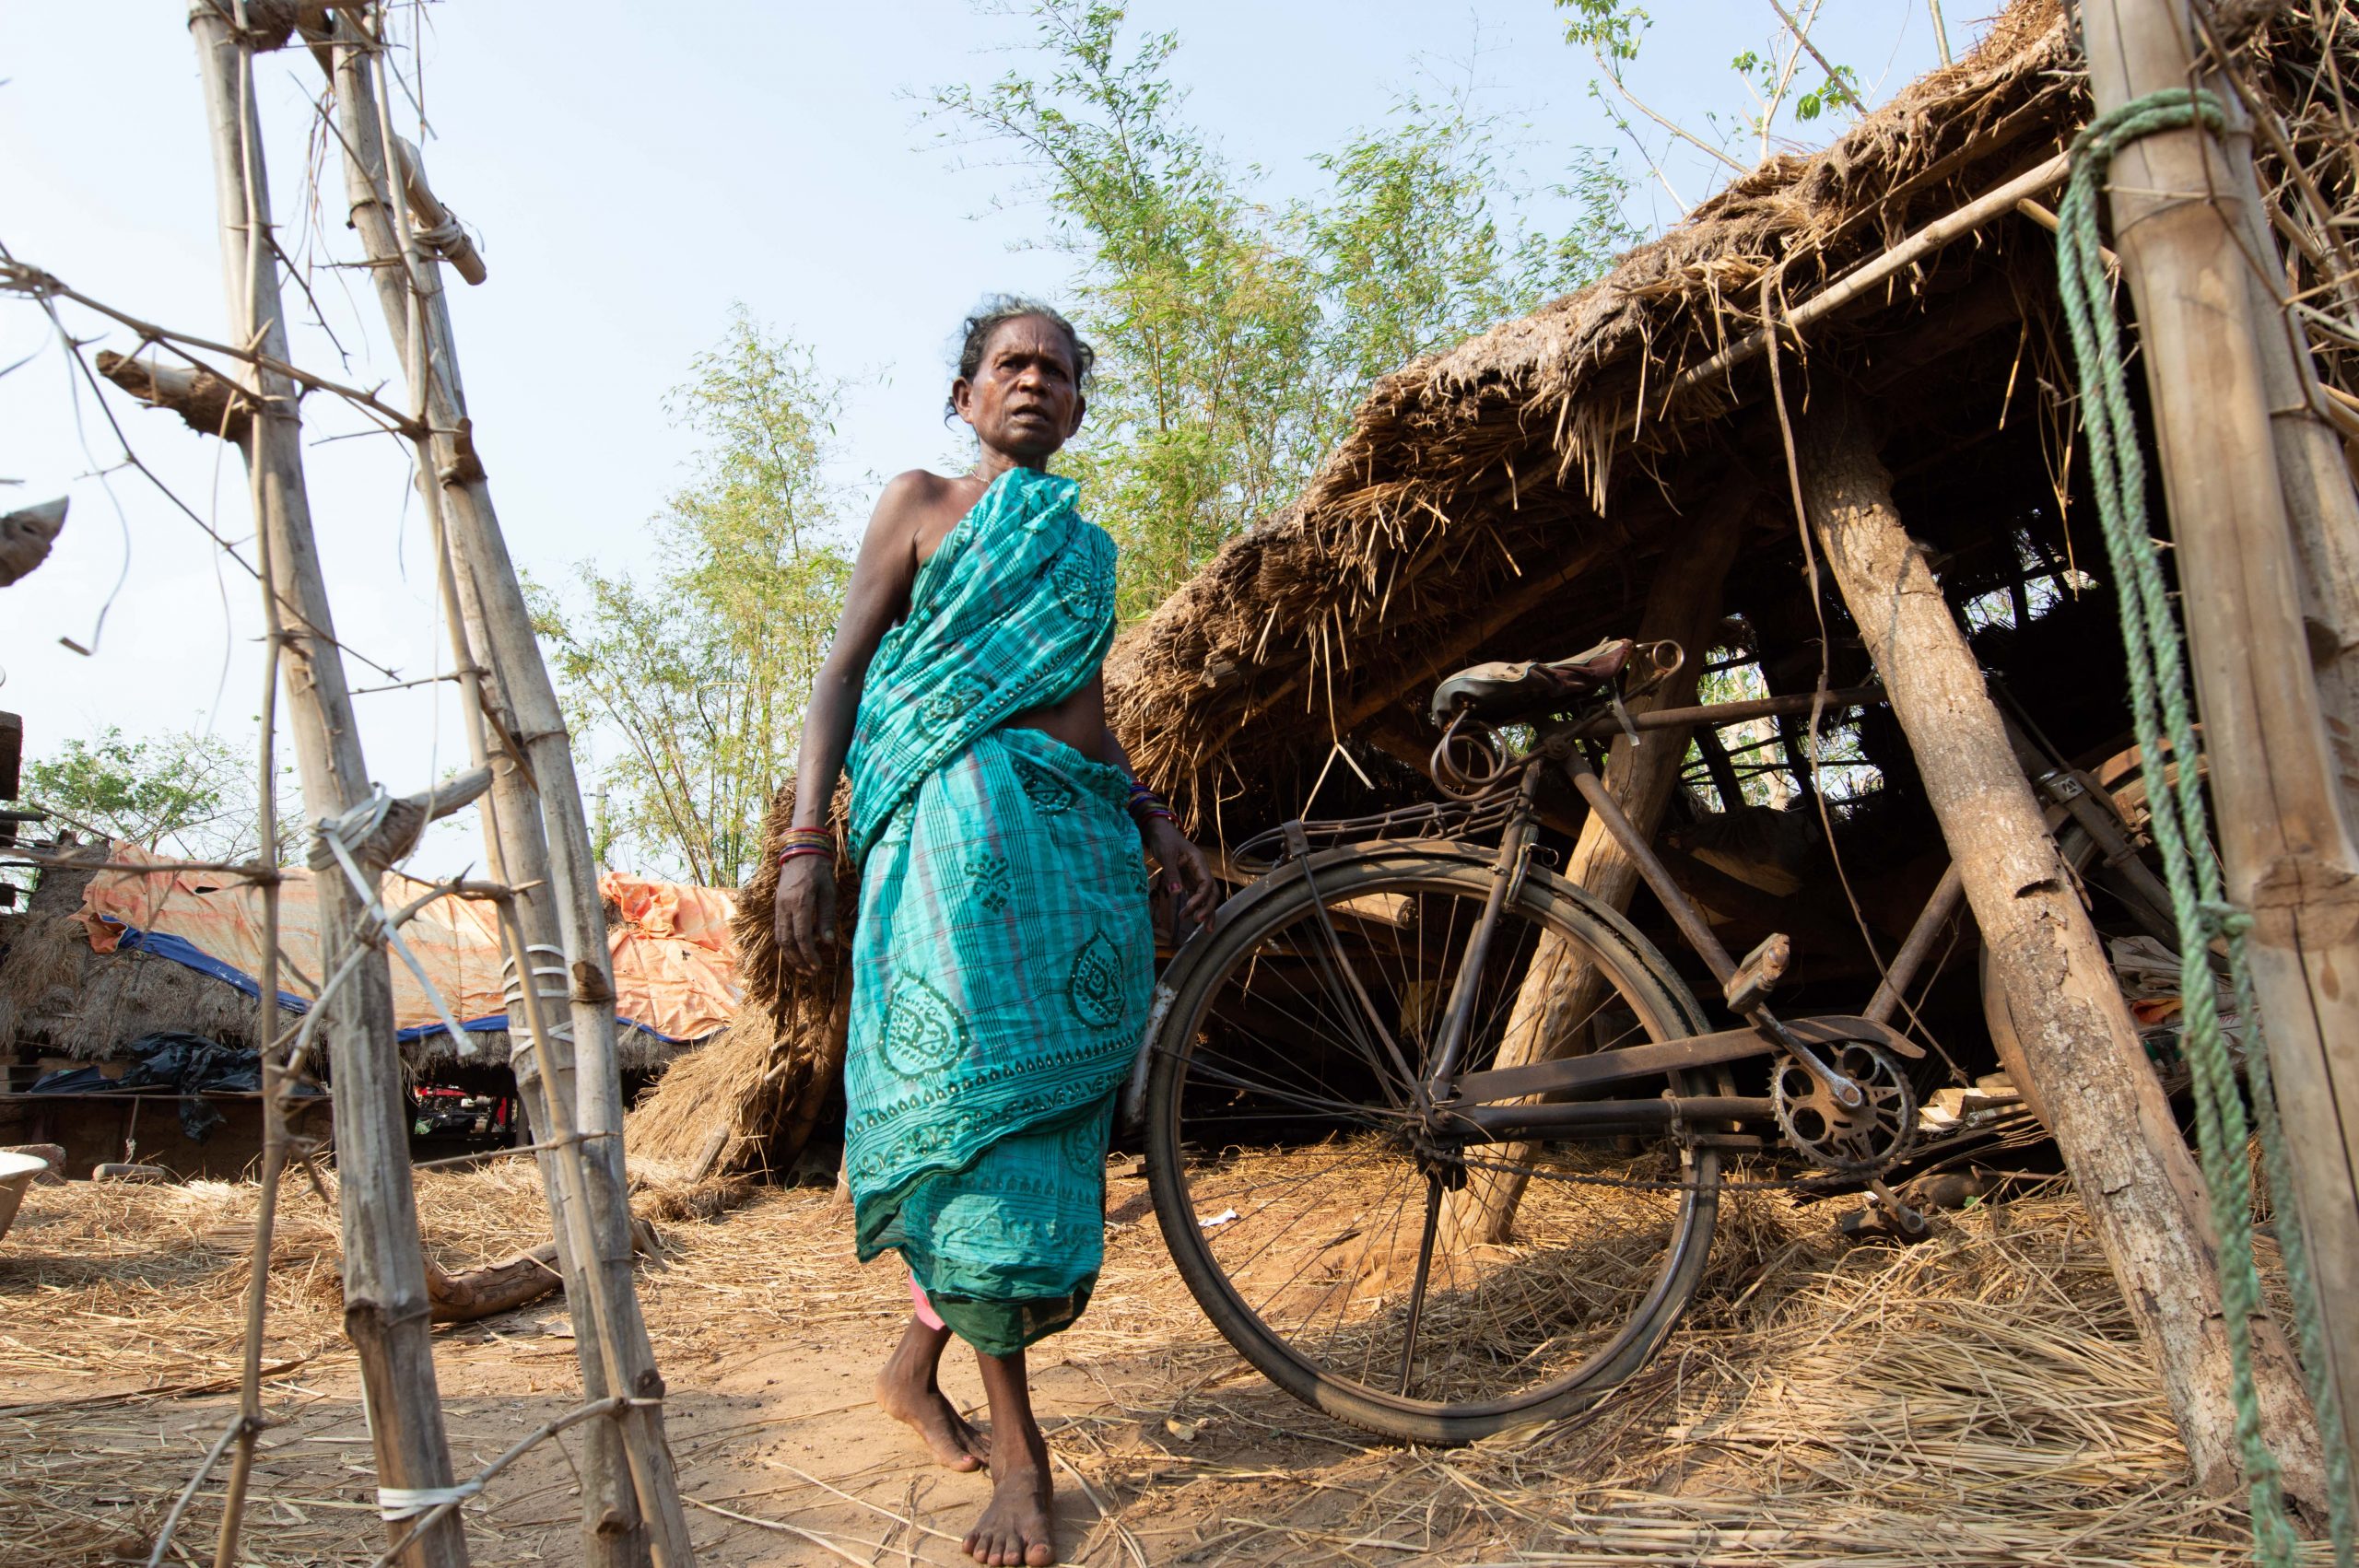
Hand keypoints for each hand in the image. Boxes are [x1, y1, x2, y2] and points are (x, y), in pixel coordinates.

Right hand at [773, 855, 837, 975]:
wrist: (801, 853)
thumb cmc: (820, 872)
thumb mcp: (829, 892)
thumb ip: (827, 917)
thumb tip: (827, 942)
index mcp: (800, 902)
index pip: (801, 936)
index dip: (809, 954)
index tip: (817, 966)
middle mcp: (785, 907)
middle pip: (787, 941)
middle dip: (798, 960)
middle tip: (811, 972)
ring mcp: (778, 907)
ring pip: (780, 938)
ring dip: (790, 955)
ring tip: (802, 967)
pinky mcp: (776, 906)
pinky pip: (778, 930)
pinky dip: (785, 944)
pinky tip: (795, 951)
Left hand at [1145, 818, 1218, 930]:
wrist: (1159, 831)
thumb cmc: (1164, 840)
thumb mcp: (1166, 855)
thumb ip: (1171, 874)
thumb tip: (1176, 894)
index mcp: (1199, 862)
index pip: (1206, 884)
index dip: (1200, 899)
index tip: (1189, 909)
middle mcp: (1201, 870)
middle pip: (1211, 892)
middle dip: (1208, 909)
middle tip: (1200, 924)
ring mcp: (1196, 876)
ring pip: (1206, 896)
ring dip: (1206, 911)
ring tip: (1205, 930)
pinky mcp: (1188, 880)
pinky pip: (1197, 896)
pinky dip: (1197, 907)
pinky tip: (1193, 919)